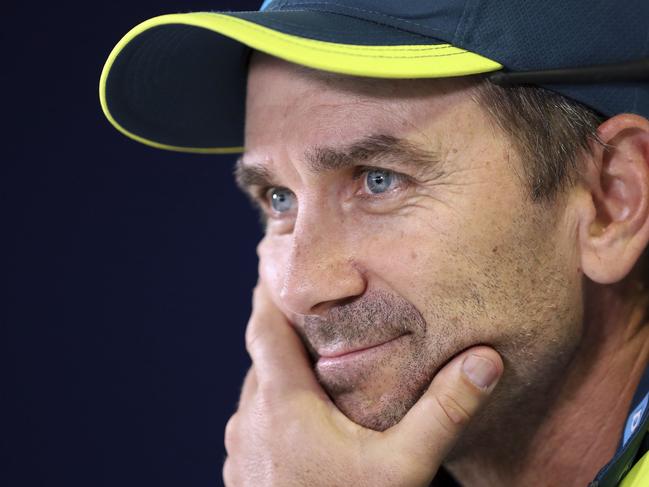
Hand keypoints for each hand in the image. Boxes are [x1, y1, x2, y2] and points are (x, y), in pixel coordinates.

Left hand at [223, 282, 503, 486]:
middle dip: (284, 330)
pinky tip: (303, 419)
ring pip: (259, 389)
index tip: (270, 258)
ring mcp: (241, 447)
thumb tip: (484, 362)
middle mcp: (252, 416)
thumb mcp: (404, 467)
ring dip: (280, 370)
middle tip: (311, 309)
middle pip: (263, 355)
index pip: (264, 326)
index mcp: (283, 401)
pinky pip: (255, 421)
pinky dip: (274, 405)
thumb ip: (443, 412)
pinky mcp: (242, 470)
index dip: (266, 290)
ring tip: (312, 360)